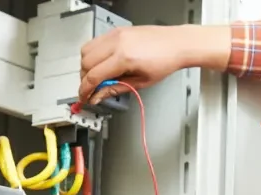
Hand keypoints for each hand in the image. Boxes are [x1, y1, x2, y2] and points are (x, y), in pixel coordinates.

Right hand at [79, 24, 232, 104]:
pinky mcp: (116, 30)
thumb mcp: (140, 83)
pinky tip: (102, 63)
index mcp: (124, 57)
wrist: (176, 44)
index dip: (85, 90)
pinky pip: (95, 42)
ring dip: (86, 66)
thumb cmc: (165, 61)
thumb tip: (98, 96)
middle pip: (85, 63)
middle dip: (84, 79)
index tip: (84, 97)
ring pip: (86, 50)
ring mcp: (115, 34)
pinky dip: (93, 54)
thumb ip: (115, 89)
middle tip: (91, 90)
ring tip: (97, 77)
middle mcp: (117, 42)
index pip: (93, 76)